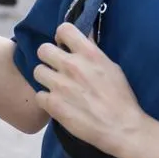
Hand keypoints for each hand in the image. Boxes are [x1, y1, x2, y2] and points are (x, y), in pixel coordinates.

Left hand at [32, 22, 148, 157]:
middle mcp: (71, 65)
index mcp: (89, 54)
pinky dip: (46, 100)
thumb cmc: (121, 98)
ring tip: (57, 87)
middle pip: (43, 49)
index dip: (61, 37)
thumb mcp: (111, 67)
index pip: (63, 29)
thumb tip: (82, 37)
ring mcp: (60, 84)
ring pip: (37, 71)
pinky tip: (58, 104)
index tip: (64, 46)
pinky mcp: (53, 104)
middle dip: (49, 58)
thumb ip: (92, 52)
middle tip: (56, 68)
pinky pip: (39, 95)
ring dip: (46, 78)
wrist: (121, 128)